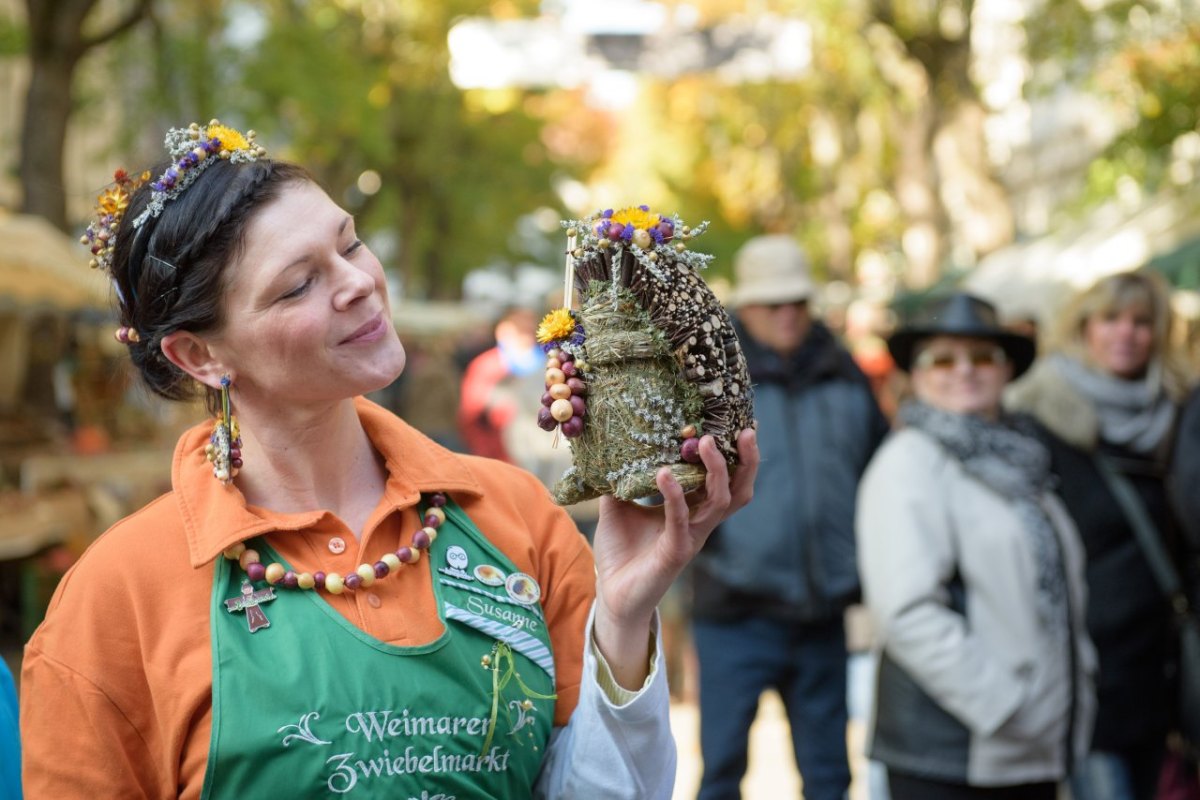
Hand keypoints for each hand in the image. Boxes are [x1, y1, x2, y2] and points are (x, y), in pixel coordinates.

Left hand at [590, 429, 757, 687]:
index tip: (741, 424)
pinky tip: (664, 474)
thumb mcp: (618, 505)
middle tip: (744, 431)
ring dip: (716, 471)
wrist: (611, 594)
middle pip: (738, 490)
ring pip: (720, 503)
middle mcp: (699, 523)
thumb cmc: (620, 552)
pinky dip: (674, 495)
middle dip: (746, 461)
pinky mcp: (675, 553)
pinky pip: (681, 520)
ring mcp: (691, 538)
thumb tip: (613, 445)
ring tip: (704, 443)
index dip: (737, 455)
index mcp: (692, 510)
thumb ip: (621, 477)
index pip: (724, 479)